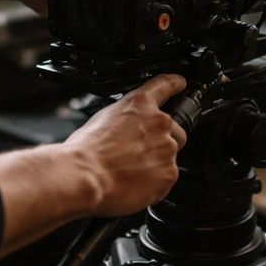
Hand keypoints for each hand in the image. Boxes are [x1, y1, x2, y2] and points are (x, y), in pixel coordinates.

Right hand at [64, 74, 187, 216]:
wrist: (85, 175)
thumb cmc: (87, 150)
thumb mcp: (103, 118)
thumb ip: (127, 117)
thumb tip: (130, 127)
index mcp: (141, 104)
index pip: (165, 85)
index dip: (175, 83)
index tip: (180, 83)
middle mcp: (159, 123)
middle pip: (175, 130)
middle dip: (162, 140)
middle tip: (139, 152)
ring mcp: (167, 148)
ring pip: (170, 156)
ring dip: (156, 162)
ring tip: (130, 170)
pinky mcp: (169, 173)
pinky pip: (166, 177)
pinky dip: (155, 181)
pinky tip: (134, 181)